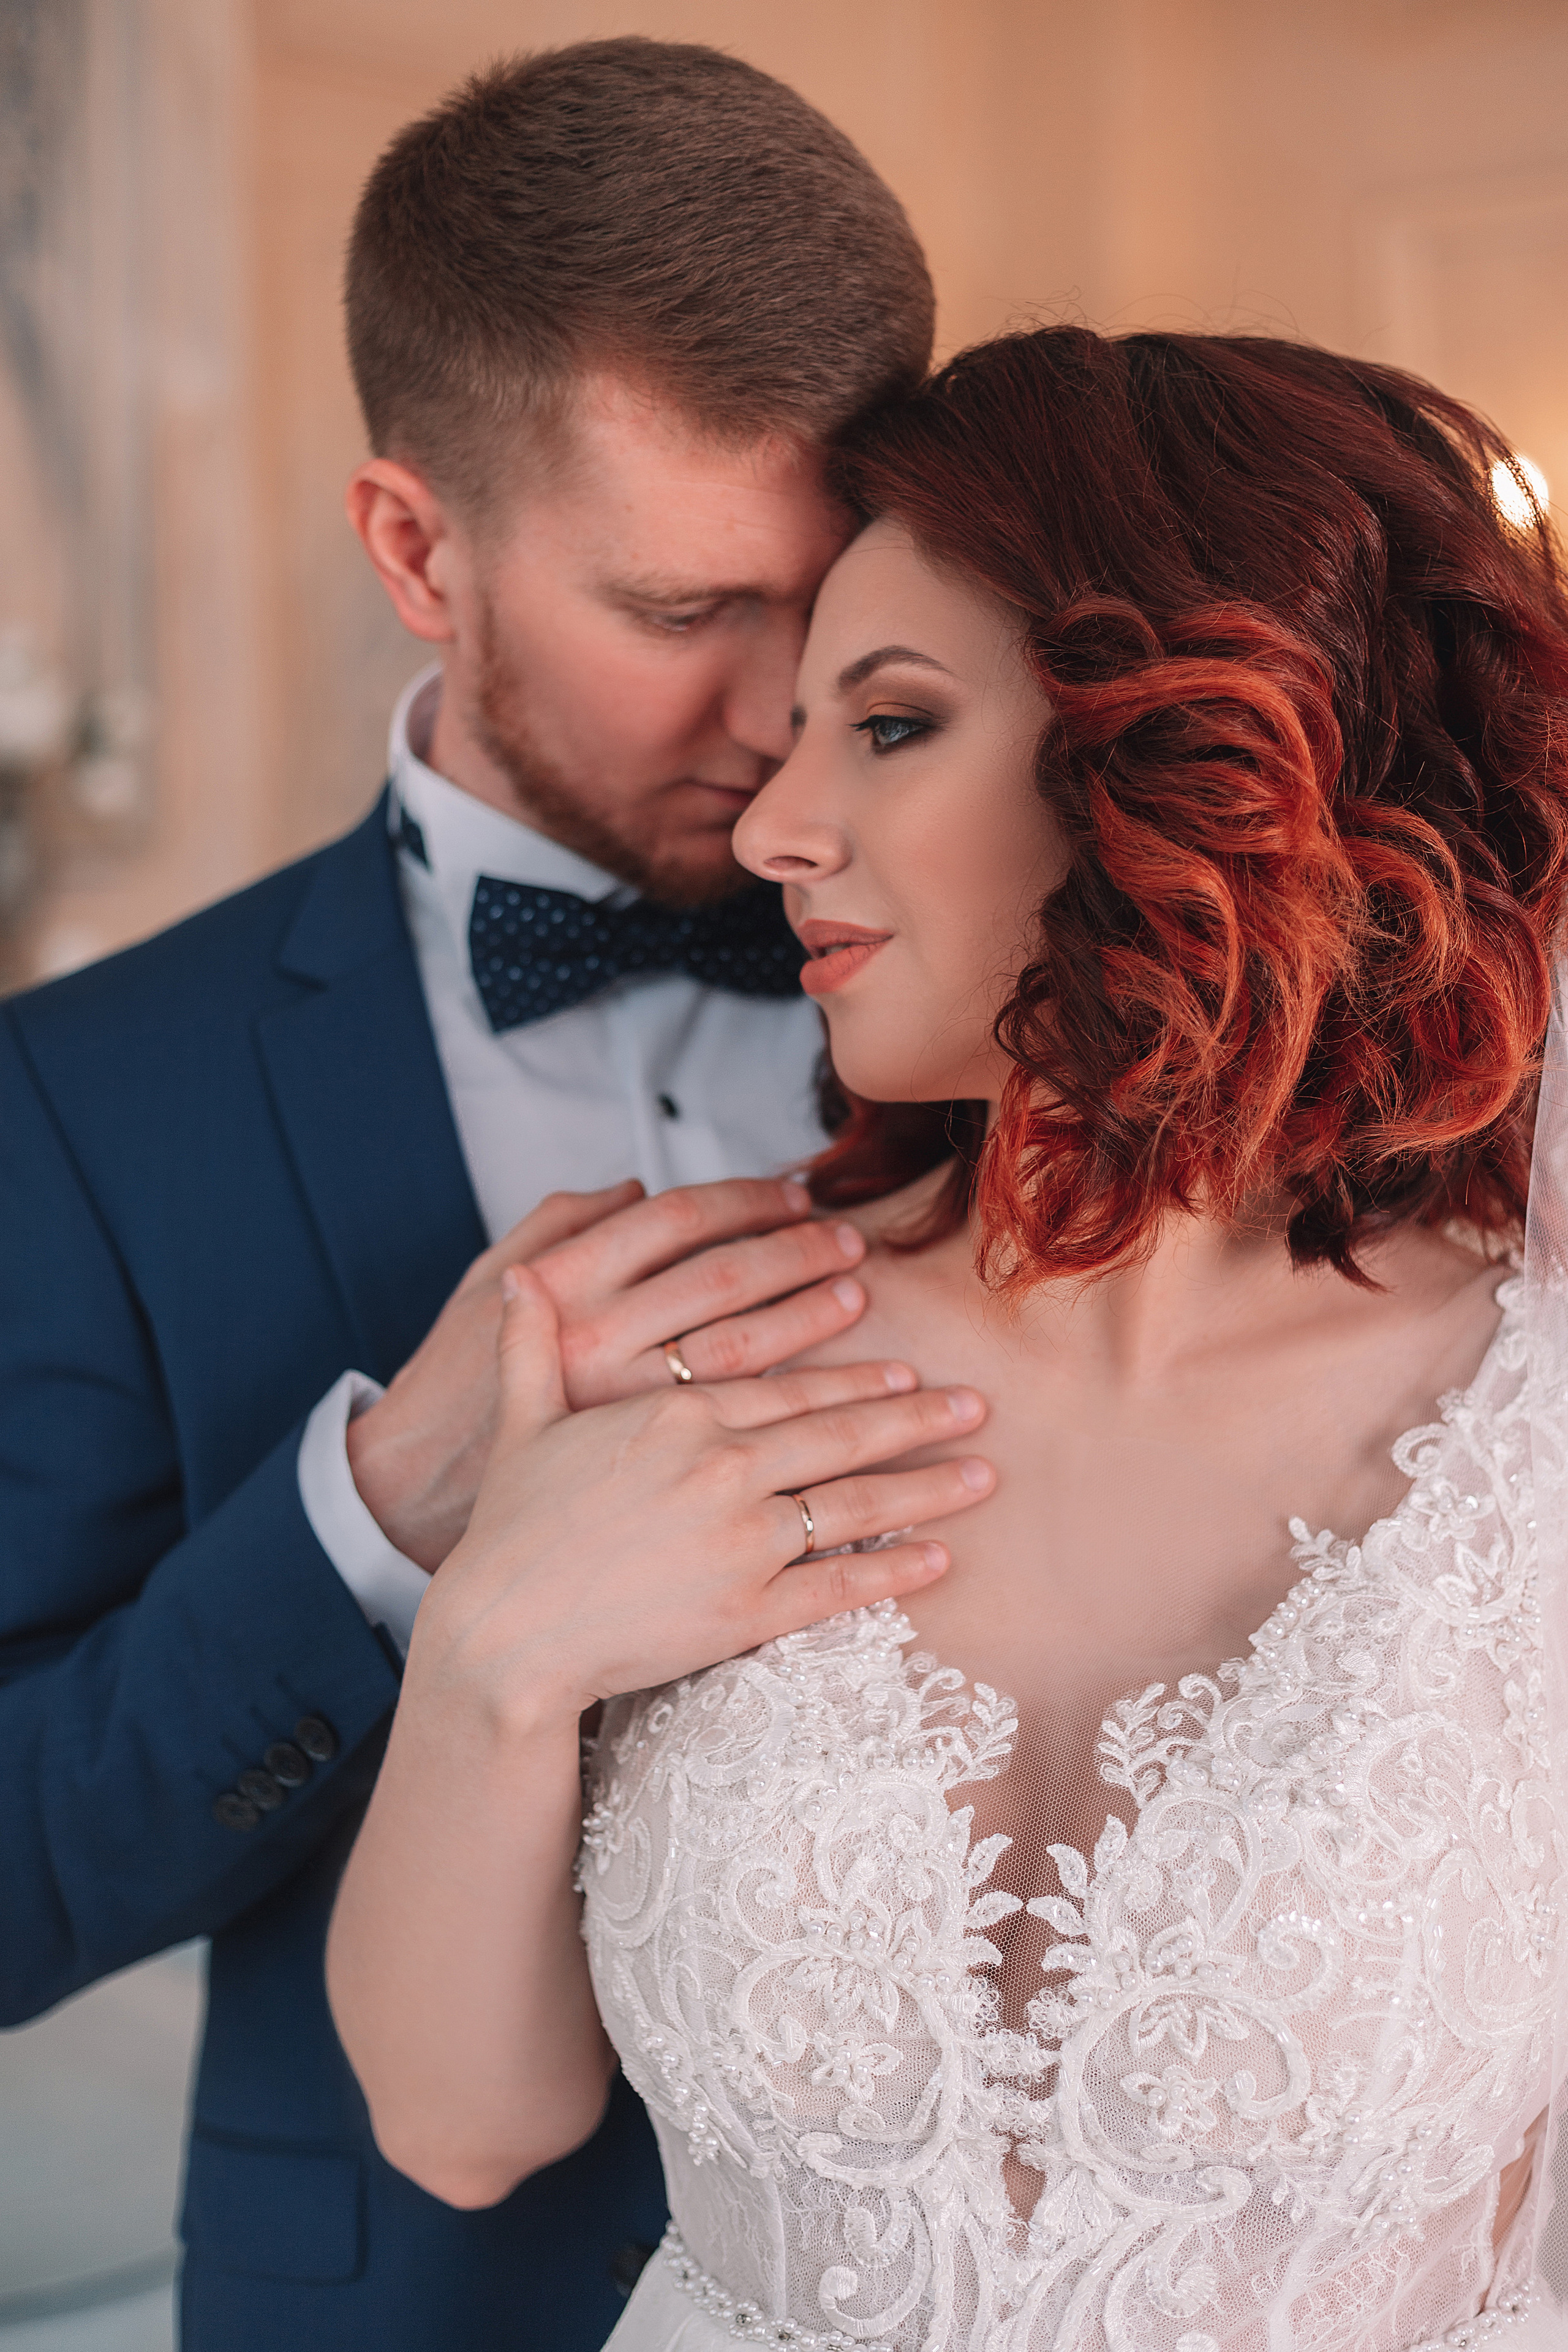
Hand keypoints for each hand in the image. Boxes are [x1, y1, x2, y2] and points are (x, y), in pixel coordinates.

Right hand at [409, 1264, 994, 1725]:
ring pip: (856, 1502)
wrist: (502, 1634)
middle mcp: (722, 1468)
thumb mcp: (523, 1421)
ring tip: (983, 1473)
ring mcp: (741, 1539)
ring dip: (928, 1487)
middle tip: (975, 1406)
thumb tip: (521, 1278)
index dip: (856, 1378)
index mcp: (677, 1414)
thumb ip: (532, 1345)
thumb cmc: (509, 1530)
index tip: (907, 1372)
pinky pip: (838, 1585)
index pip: (790, 1387)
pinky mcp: (745, 1609)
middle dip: (917, 1419)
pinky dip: (895, 1570)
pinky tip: (939, 1559)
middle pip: (841, 1434)